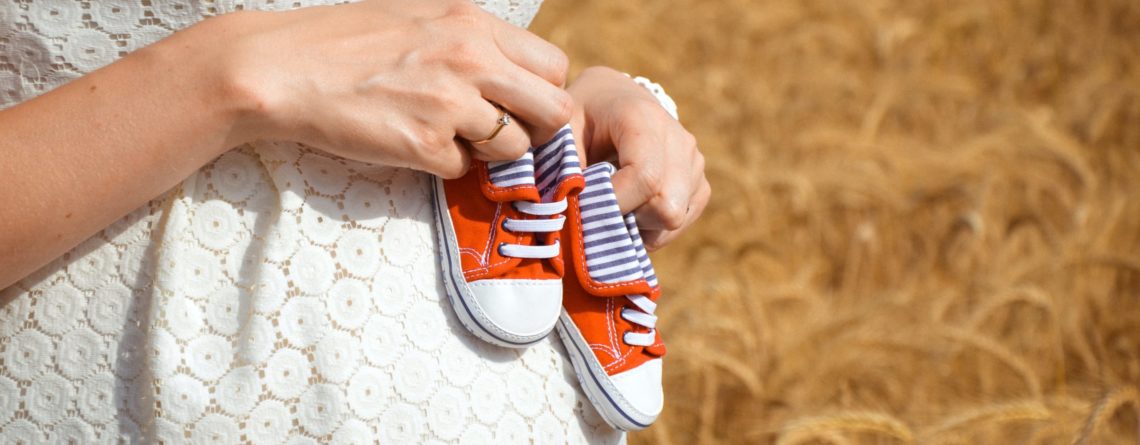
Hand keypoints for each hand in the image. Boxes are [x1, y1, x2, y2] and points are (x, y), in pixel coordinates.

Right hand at [216, 0, 571, 177]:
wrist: (282, 69)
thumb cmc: (346, 42)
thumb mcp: (421, 17)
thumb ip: (472, 40)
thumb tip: (515, 74)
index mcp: (473, 24)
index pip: (554, 65)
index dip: (544, 92)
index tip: (523, 105)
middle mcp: (472, 59)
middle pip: (556, 110)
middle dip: (538, 130)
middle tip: (508, 135)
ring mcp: (450, 104)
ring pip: (515, 148)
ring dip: (491, 154)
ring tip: (452, 138)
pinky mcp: (424, 145)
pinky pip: (464, 171)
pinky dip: (445, 166)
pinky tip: (413, 144)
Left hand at [568, 66, 709, 250]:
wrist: (614, 99)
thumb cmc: (583, 117)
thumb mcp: (563, 132)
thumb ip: (565, 169)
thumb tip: (568, 216)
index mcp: (643, 119)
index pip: (645, 178)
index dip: (615, 205)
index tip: (586, 208)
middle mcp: (679, 139)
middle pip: (666, 206)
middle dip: (628, 218)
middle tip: (599, 207)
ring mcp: (694, 162)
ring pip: (674, 219)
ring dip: (639, 224)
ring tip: (614, 204)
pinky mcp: (700, 183)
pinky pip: (681, 222)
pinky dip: (653, 227)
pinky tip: (632, 208)